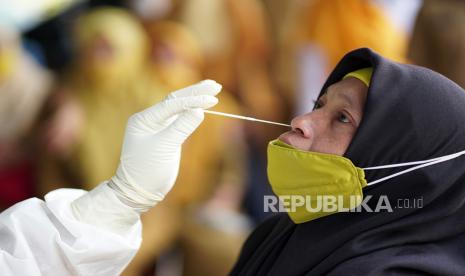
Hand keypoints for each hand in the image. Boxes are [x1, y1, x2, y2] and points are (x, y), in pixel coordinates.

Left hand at [109, 80, 220, 210]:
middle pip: (175, 100)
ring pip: (179, 108)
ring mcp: (158, 127)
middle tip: (216, 85)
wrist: (138, 193)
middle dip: (195, 92)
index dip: (193, 100)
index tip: (213, 99)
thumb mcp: (165, 148)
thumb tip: (199, 110)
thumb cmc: (147, 171)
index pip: (172, 104)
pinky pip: (180, 119)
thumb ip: (181, 127)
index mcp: (144, 119)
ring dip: (195, 98)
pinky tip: (203, 105)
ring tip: (213, 90)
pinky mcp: (166, 136)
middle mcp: (150, 119)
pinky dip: (192, 111)